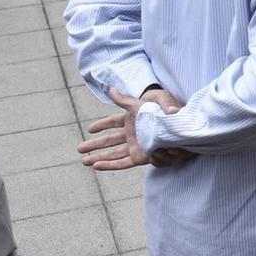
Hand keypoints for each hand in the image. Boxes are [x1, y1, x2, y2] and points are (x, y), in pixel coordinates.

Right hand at [79, 88, 195, 171]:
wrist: (176, 126)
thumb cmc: (162, 111)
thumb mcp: (141, 103)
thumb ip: (124, 100)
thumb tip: (110, 90)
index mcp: (132, 120)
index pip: (112, 122)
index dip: (101, 126)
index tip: (89, 129)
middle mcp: (132, 134)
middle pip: (108, 141)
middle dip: (94, 145)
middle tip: (79, 149)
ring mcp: (135, 146)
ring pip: (112, 153)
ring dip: (98, 157)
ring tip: (83, 161)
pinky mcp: (139, 157)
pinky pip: (122, 163)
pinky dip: (109, 165)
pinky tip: (97, 166)